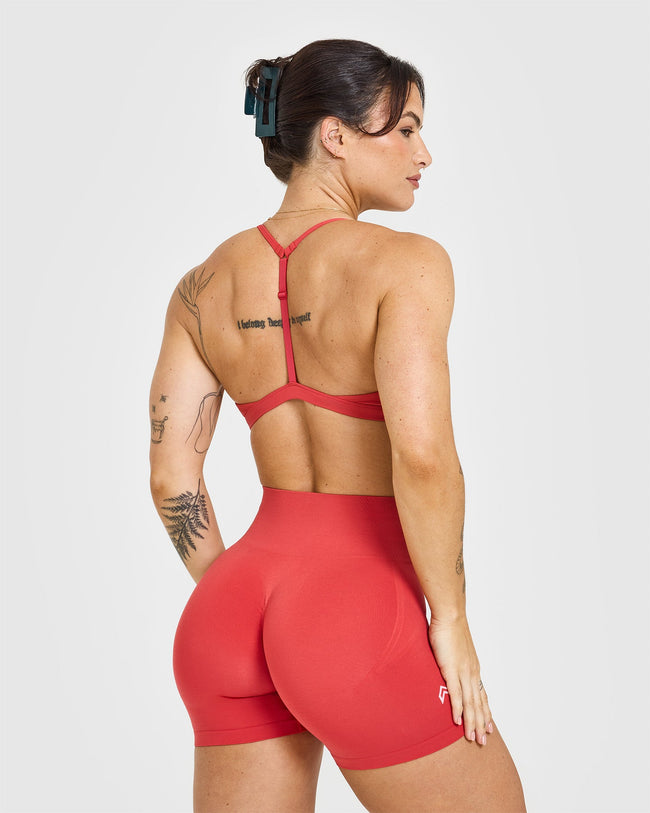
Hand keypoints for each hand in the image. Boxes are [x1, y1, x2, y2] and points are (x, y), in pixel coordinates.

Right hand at [428, 615, 492, 744]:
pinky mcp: (450, 669)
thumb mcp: (456, 649)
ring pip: (470, 703)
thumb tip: (451, 665)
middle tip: (483, 741)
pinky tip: (458, 721)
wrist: (450, 615)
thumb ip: (454, 660)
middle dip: (481, 723)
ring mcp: (463, 672)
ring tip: (473, 738)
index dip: (485, 711)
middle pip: (479, 703)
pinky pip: (456, 694)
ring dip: (472, 722)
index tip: (489, 726)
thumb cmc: (450, 628)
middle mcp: (472, 673)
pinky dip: (458, 709)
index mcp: (473, 668)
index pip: (482, 695)